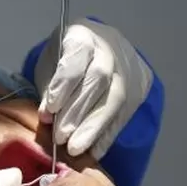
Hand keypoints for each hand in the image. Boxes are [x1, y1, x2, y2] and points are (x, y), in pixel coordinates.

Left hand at [34, 17, 153, 158]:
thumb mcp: (49, 65)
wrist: (97, 48)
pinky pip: (124, 113)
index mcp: (81, 35)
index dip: (63, 85)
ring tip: (76, 149)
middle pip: (98, 80)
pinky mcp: (139, 87)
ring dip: (93, 127)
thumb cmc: (64, 57)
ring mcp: (128, 68)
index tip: (50, 110)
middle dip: (77, 112)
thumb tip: (47, 118)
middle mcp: (109, 49)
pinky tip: (94, 151)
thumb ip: (48, 89)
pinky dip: (107, 134)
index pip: (76, 58)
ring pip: (114, 98)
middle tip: (60, 138)